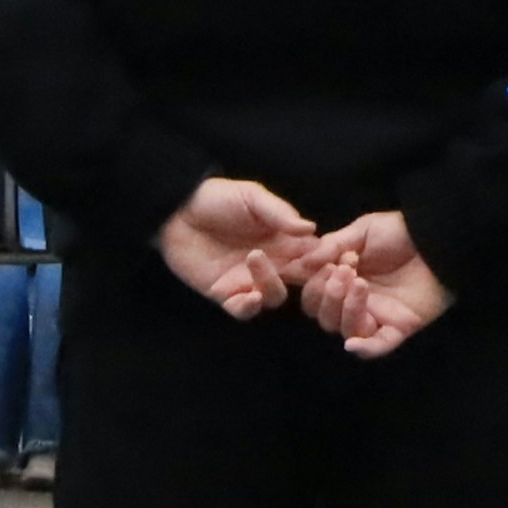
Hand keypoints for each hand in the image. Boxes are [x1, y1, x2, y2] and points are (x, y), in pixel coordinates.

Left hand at [158, 176, 317, 316]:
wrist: (176, 211)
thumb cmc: (216, 198)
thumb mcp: (252, 197)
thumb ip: (280, 213)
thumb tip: (312, 229)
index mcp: (283, 238)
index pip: (313, 253)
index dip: (325, 257)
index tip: (331, 255)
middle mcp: (272, 262)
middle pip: (301, 279)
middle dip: (309, 279)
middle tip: (305, 268)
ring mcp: (248, 280)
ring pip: (274, 297)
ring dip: (273, 285)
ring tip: (256, 260)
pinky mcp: (224, 294)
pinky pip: (243, 310)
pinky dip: (251, 307)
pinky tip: (251, 295)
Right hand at [296, 211, 451, 357]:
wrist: (438, 238)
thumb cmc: (401, 232)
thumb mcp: (363, 231)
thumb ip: (332, 246)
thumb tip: (300, 264)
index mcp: (343, 280)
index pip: (313, 295)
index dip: (313, 284)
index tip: (329, 264)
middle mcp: (355, 302)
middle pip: (324, 316)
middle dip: (327, 295)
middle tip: (345, 271)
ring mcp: (376, 317)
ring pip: (345, 329)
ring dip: (346, 307)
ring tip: (360, 282)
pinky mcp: (398, 328)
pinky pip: (377, 348)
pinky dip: (364, 349)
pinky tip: (353, 343)